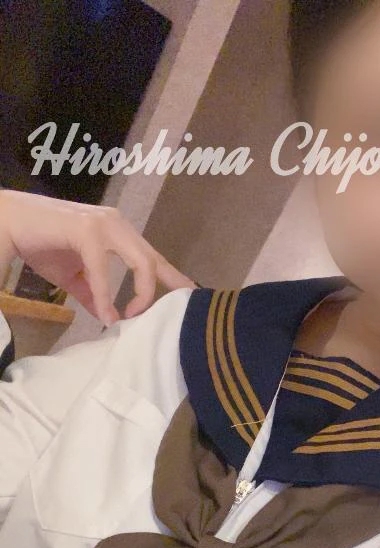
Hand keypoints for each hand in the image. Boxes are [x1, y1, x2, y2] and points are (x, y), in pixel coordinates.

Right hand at [0, 189, 196, 326]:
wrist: (9, 225)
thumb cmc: (41, 245)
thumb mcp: (74, 277)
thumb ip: (93, 293)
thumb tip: (109, 318)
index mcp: (118, 233)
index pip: (152, 257)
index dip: (173, 278)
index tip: (188, 298)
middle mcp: (117, 225)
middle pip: (154, 261)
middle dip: (166, 288)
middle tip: (163, 317)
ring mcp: (104, 224)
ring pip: (141, 262)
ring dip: (139, 295)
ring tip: (129, 318)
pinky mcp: (87, 230)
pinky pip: (103, 270)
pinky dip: (104, 295)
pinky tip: (105, 313)